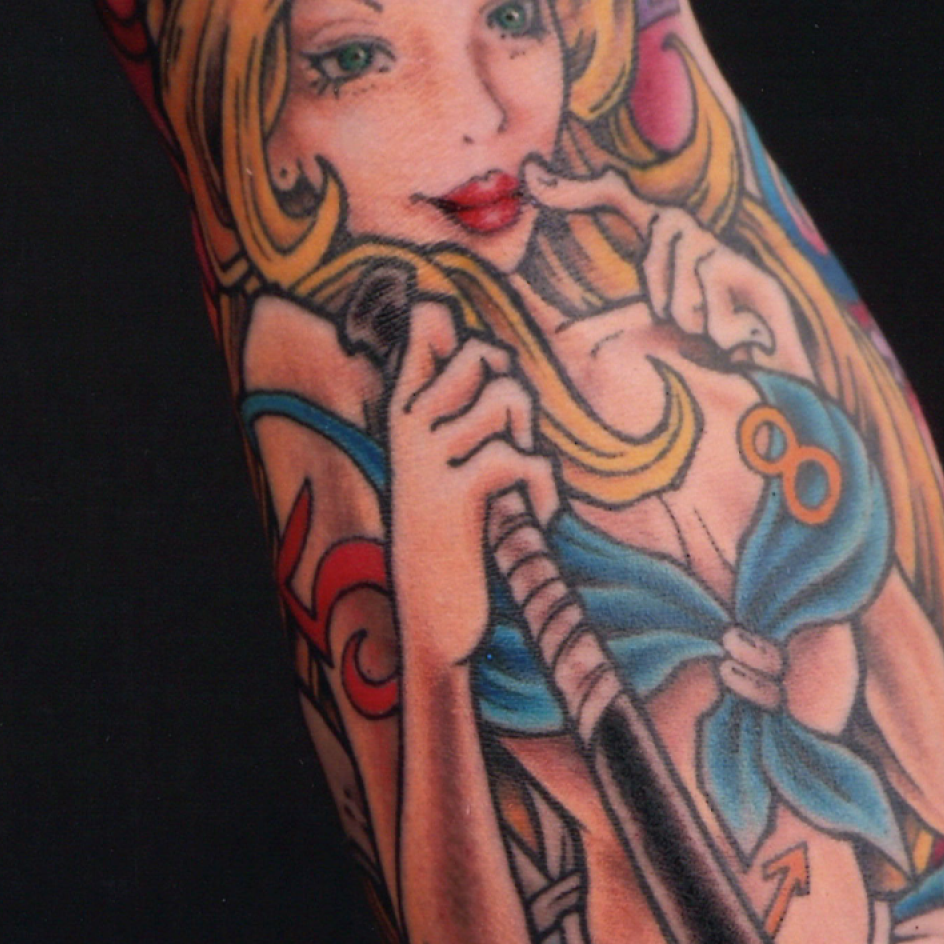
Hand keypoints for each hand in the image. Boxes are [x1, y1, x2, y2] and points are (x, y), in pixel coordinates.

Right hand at [387, 299, 559, 670]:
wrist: (431, 620)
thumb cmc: (449, 539)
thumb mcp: (445, 466)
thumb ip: (462, 409)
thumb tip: (489, 352)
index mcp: (402, 411)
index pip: (425, 323)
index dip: (462, 328)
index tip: (482, 377)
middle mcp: (408, 425)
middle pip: (484, 354)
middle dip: (517, 392)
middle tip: (513, 443)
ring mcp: (427, 459)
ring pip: (506, 399)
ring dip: (531, 441)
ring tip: (522, 483)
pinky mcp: (455, 496)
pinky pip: (518, 457)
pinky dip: (542, 487)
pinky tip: (537, 514)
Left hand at [523, 157, 801, 367]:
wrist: (763, 384)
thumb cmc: (707, 354)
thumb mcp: (650, 335)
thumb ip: (612, 326)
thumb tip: (562, 336)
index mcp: (660, 243)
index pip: (615, 198)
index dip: (574, 188)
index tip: (530, 174)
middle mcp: (693, 235)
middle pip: (658, 234)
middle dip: (664, 289)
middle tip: (684, 324)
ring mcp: (726, 252)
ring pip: (688, 263)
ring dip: (692, 315)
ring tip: (712, 334)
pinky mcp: (757, 274)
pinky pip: (717, 277)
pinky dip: (718, 324)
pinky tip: (734, 339)